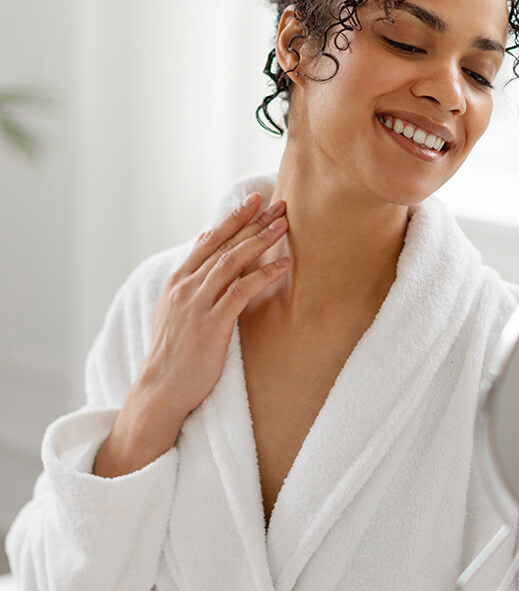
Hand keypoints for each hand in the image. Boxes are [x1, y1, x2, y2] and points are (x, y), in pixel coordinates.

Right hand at [136, 191, 290, 421]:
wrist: (161, 389)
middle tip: (278, 203)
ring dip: (261, 239)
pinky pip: (242, 291)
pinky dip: (264, 274)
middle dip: (252, 221)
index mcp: (178, 281)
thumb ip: (190, 282)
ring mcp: (197, 304)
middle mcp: (186, 287)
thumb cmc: (173, 354)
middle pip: (224, 244)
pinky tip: (284, 264)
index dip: (232, 219)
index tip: (253, 201)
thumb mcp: (174, 311)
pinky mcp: (212, 324)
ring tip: (284, 224)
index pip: (208, 240)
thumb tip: (203, 251)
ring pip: (233, 261)